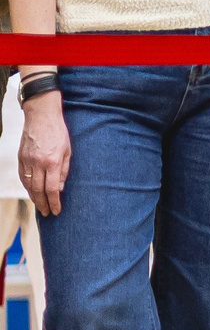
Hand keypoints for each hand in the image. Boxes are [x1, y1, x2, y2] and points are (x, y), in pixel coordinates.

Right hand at [20, 96, 69, 216]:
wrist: (41, 116)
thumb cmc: (59, 132)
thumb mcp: (68, 151)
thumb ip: (64, 171)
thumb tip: (59, 189)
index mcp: (52, 162)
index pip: (51, 189)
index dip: (54, 202)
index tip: (56, 211)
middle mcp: (37, 163)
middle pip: (38, 190)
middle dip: (43, 204)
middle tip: (47, 213)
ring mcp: (27, 160)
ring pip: (28, 185)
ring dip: (34, 197)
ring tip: (40, 206)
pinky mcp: (20, 157)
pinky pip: (22, 176)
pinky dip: (27, 186)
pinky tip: (31, 192)